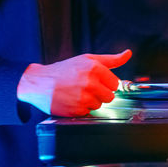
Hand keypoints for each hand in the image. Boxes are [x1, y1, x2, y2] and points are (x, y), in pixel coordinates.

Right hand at [17, 50, 131, 116]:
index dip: (107, 83)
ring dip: (91, 101)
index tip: (97, 81)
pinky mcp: (77, 110)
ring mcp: (83, 97)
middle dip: (100, 93)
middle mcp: (90, 82)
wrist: (39, 82)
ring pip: (100, 105)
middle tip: (86, 87)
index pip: (116, 83)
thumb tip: (128, 54)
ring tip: (78, 93)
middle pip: (110, 96)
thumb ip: (111, 59)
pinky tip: (72, 100)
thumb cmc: (64, 70)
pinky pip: (89, 112)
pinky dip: (82, 108)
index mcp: (95, 68)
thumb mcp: (87, 59)